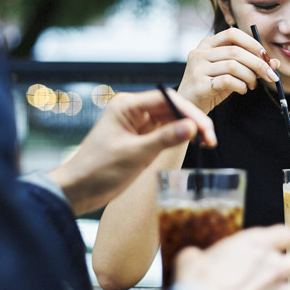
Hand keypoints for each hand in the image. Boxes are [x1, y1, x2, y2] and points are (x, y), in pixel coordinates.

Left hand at [48, 89, 216, 213]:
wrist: (78, 190)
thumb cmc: (97, 169)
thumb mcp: (134, 154)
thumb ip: (164, 139)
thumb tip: (192, 127)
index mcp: (127, 105)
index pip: (167, 99)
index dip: (190, 112)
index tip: (205, 128)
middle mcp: (133, 110)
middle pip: (172, 108)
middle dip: (193, 121)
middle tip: (211, 138)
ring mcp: (137, 124)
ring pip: (172, 120)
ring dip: (189, 129)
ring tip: (208, 142)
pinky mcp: (141, 138)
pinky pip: (166, 133)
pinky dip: (180, 138)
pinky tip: (193, 144)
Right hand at [178, 27, 280, 112]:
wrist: (189, 107)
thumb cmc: (212, 87)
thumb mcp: (232, 73)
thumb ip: (251, 65)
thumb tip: (275, 62)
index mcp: (207, 44)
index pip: (232, 33)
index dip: (252, 43)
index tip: (266, 56)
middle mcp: (200, 53)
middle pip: (236, 51)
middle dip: (258, 64)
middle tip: (270, 75)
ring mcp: (197, 68)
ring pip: (233, 66)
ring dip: (250, 76)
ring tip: (253, 85)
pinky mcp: (199, 84)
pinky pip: (227, 81)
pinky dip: (240, 85)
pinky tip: (242, 90)